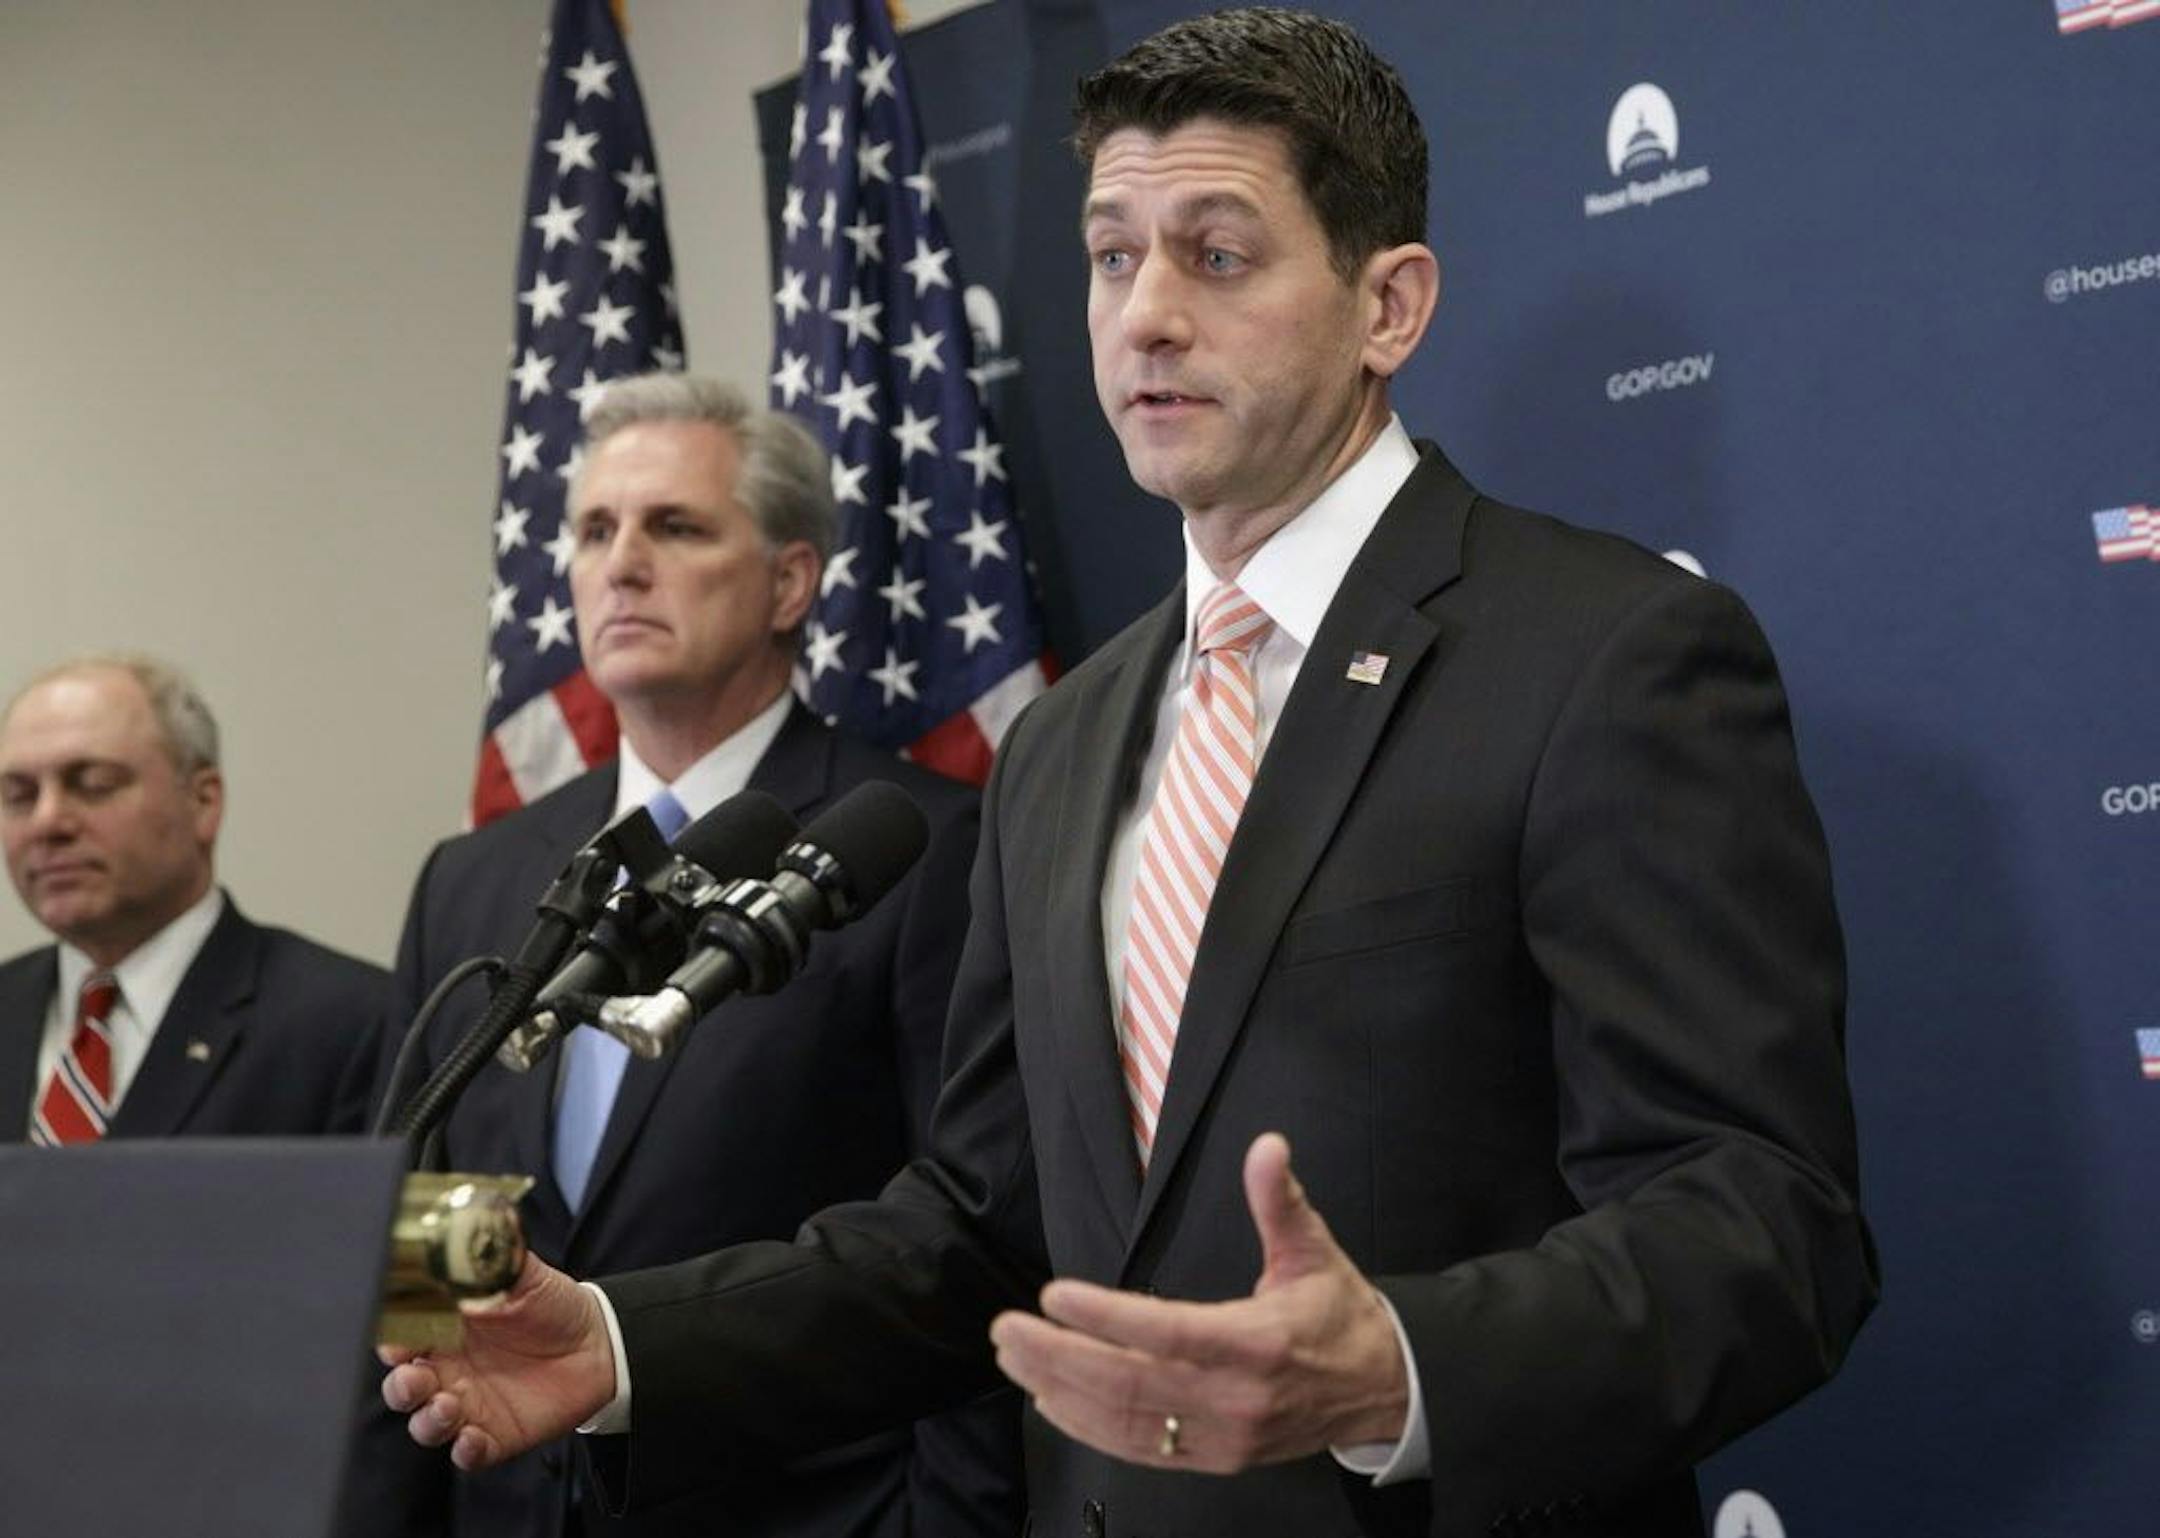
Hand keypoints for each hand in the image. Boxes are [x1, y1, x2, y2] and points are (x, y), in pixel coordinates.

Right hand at [379, 1252, 616, 1470]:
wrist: (598, 1341)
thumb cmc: (551, 1304)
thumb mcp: (522, 1273)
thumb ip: (492, 1258)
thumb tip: (470, 1229)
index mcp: (444, 1329)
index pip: (401, 1338)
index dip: (393, 1342)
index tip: (398, 1342)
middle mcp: (447, 1370)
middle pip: (403, 1387)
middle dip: (401, 1387)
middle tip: (415, 1378)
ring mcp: (467, 1405)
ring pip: (426, 1423)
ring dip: (428, 1420)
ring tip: (449, 1406)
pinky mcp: (493, 1434)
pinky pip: (467, 1452)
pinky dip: (464, 1450)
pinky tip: (472, 1439)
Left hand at [989, 1132, 1407, 1472]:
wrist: (1382, 1390)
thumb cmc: (1338, 1314)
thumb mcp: (1314, 1250)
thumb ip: (1280, 1200)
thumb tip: (1267, 1145)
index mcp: (1258, 1343)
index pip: (1168, 1332)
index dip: (1106, 1318)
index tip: (1052, 1295)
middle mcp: (1236, 1398)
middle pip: (1131, 1383)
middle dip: (1059, 1357)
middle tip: (1006, 1329)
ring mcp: (1222, 1436)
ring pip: (1127, 1421)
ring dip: (1061, 1391)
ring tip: (1014, 1359)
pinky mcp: (1215, 1459)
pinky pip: (1141, 1449)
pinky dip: (1089, 1427)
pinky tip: (1051, 1400)